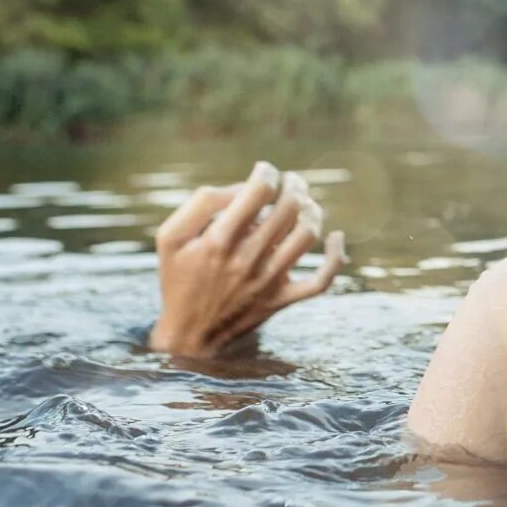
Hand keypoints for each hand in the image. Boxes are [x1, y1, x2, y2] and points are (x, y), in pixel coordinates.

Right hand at [149, 161, 348, 354]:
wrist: (189, 336)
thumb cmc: (178, 280)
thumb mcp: (170, 238)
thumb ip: (201, 204)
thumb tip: (241, 188)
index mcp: (219, 240)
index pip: (258, 192)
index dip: (267, 172)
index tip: (264, 170)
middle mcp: (247, 259)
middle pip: (288, 208)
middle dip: (294, 185)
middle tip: (291, 180)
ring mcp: (268, 281)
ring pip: (307, 235)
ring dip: (312, 210)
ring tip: (305, 201)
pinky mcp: (282, 299)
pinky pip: (321, 281)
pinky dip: (335, 258)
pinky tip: (335, 238)